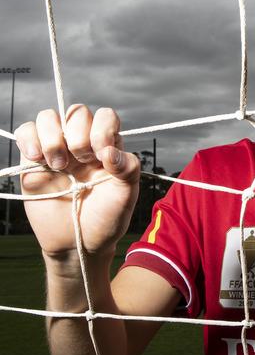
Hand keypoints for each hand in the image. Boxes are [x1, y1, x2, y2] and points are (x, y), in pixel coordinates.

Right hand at [15, 105, 139, 256]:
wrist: (78, 241)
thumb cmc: (107, 217)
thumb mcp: (126, 195)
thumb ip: (128, 169)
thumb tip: (110, 151)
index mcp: (108, 146)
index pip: (105, 116)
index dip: (102, 129)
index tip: (101, 157)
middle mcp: (83, 142)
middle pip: (77, 113)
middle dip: (78, 137)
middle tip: (80, 163)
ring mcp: (58, 148)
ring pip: (48, 117)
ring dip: (52, 137)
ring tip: (57, 165)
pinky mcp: (33, 159)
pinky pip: (26, 131)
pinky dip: (29, 139)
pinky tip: (37, 159)